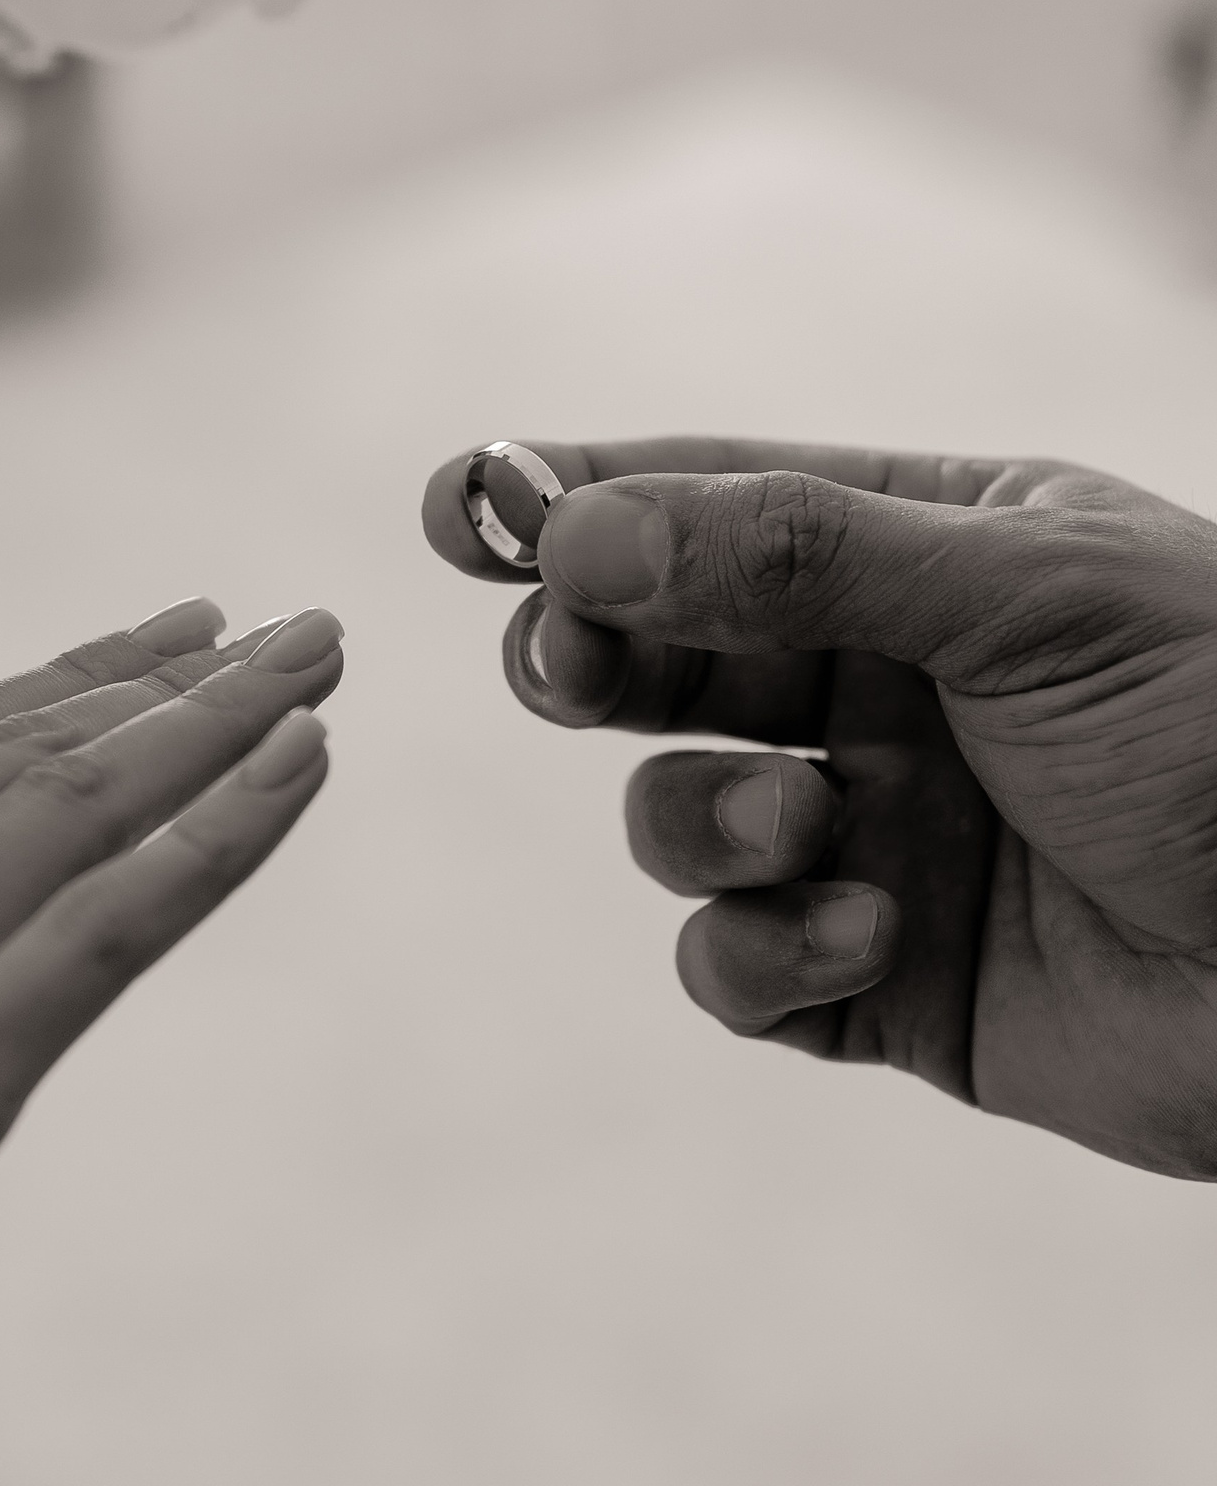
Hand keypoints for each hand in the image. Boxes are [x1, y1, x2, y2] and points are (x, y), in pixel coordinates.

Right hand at [0, 599, 341, 1485]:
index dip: (60, 688)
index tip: (156, 646)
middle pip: (25, 745)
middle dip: (169, 680)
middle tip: (284, 630)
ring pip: (85, 797)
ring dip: (222, 718)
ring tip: (315, 660)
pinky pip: (115, 914)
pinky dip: (224, 829)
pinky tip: (303, 768)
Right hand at [425, 438, 1216, 1176]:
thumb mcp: (1027, 599)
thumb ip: (796, 557)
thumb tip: (575, 532)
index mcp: (938, 552)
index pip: (716, 502)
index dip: (577, 501)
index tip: (458, 507)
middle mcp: (893, 685)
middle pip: (663, 657)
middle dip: (596, 662)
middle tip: (566, 669)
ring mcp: (882, 835)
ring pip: (681, 817)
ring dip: (706, 824)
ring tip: (813, 835)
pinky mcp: (886, 984)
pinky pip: (739, 968)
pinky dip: (766, 956)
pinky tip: (867, 942)